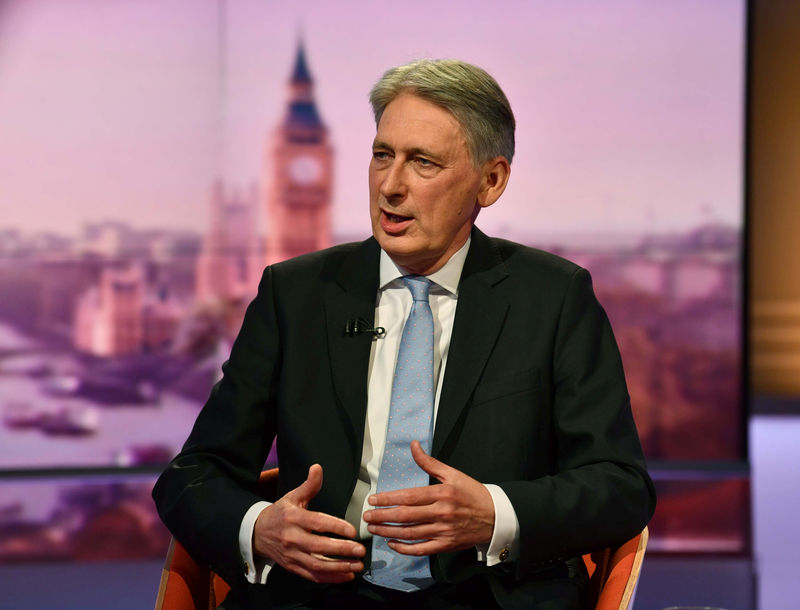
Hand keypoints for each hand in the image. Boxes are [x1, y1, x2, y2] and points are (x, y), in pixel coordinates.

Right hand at [253, 464, 365, 582]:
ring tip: (357, 565)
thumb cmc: (280, 513)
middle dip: (341, 550)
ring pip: (317, 565)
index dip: (336, 527)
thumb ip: (309, 485)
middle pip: (318, 547)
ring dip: (339, 567)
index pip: (317, 523)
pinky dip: (330, 578)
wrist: (257, 533)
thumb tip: (318, 468)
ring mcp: (291, 555)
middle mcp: (292, 538)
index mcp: (293, 518)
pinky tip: (346, 575)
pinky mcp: (292, 567)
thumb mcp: (292, 496)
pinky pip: (312, 575)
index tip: (353, 530)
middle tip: (360, 550)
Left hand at [362, 441, 494, 555]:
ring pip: (410, 533)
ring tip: (373, 528)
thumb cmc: (473, 493)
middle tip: (367, 516)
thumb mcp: (453, 474)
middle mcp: (441, 513)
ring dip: (388, 532)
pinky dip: (405, 548)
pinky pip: (421, 549)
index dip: (388, 499)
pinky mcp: (446, 545)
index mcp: (442, 493)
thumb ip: (429, 462)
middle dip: (382, 516)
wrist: (495, 517)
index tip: (373, 500)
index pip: (408, 497)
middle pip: (405, 516)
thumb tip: (414, 445)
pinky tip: (392, 543)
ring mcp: (443, 531)